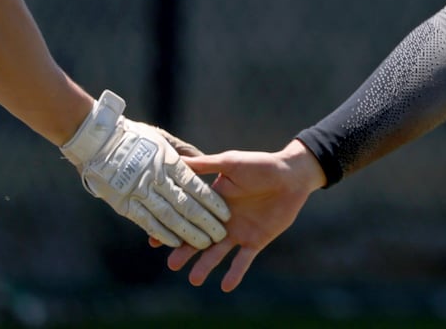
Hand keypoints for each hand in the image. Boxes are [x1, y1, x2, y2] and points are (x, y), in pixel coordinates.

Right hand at [61, 90, 231, 248]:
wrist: (95, 139)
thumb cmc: (132, 136)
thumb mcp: (162, 138)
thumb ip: (183, 151)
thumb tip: (202, 161)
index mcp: (168, 162)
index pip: (195, 186)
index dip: (211, 201)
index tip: (225, 213)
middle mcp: (156, 179)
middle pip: (186, 204)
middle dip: (205, 221)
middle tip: (220, 234)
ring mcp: (140, 192)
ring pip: (169, 216)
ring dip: (187, 232)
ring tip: (204, 244)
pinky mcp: (124, 203)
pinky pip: (146, 221)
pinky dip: (161, 233)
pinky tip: (174, 243)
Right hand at [167, 139, 326, 291]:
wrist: (291, 175)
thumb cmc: (260, 164)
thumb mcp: (230, 162)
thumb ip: (205, 165)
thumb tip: (176, 159)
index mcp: (212, 201)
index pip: (187, 216)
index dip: (172, 227)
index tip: (154, 240)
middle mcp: (221, 220)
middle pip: (199, 239)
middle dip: (185, 252)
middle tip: (172, 264)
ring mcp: (238, 232)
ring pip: (217, 253)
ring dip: (206, 266)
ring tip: (194, 279)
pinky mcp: (256, 241)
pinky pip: (243, 260)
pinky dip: (235, 273)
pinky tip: (226, 286)